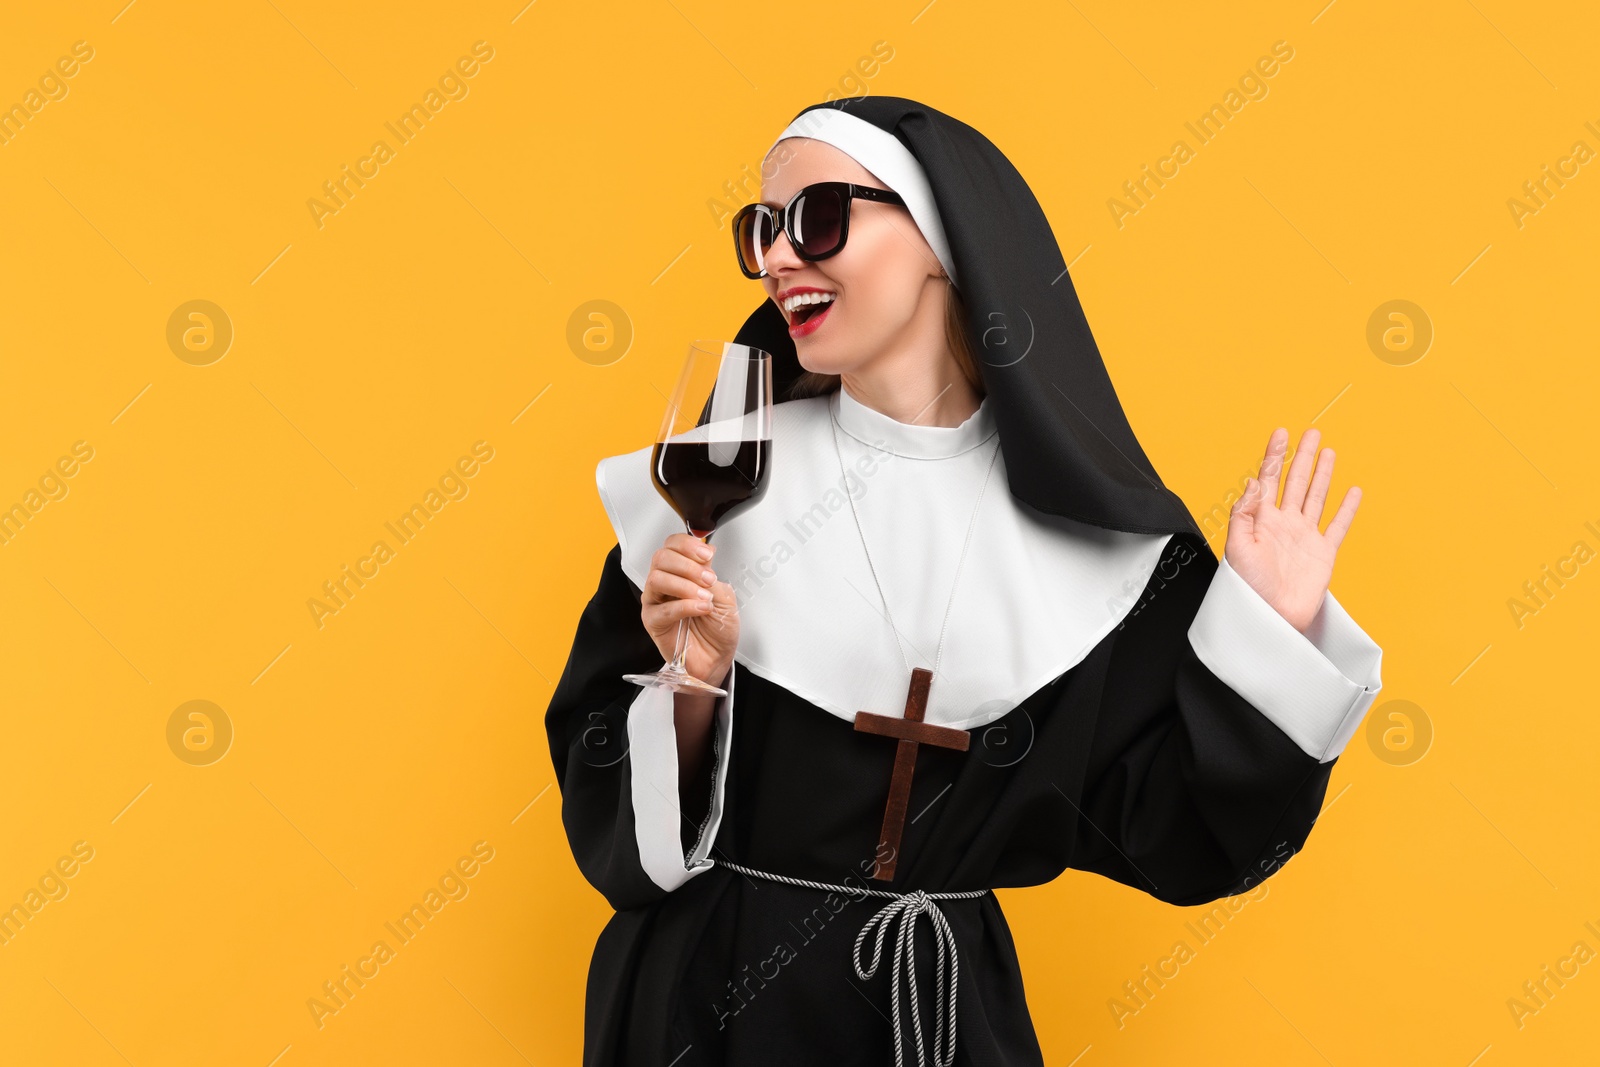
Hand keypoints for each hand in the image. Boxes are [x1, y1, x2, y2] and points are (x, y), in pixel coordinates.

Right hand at [641, 532, 739, 685]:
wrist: (716, 659)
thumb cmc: (718, 629)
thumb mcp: (725, 596)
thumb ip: (712, 576)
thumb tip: (704, 561)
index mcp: (680, 571)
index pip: (672, 545)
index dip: (688, 544)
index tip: (707, 555)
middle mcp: (664, 583)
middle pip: (661, 557)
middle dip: (688, 565)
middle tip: (708, 579)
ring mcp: (655, 602)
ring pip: (657, 579)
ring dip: (685, 585)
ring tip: (705, 597)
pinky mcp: (653, 622)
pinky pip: (662, 609)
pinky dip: (684, 606)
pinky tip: (700, 609)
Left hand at [1225, 427, 1361, 632]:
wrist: (1270, 619)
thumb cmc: (1248, 589)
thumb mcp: (1237, 548)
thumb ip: (1244, 514)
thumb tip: (1253, 482)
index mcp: (1261, 520)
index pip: (1268, 480)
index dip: (1274, 456)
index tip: (1281, 434)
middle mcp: (1284, 524)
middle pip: (1296, 482)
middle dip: (1303, 457)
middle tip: (1311, 433)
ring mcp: (1304, 537)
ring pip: (1317, 497)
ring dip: (1323, 474)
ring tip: (1329, 451)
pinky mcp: (1323, 553)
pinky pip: (1338, 526)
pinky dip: (1347, 509)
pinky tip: (1353, 492)